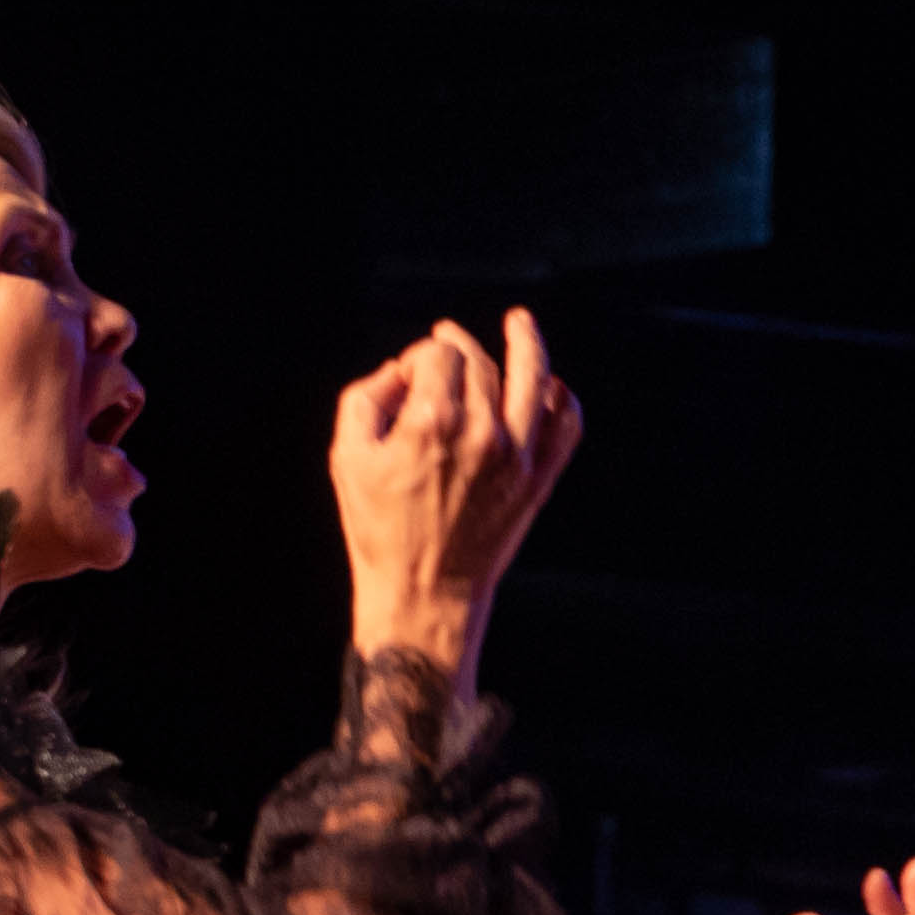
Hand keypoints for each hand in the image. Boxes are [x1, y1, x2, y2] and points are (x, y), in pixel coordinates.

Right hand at [329, 307, 584, 675]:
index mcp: (433, 422)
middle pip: (481, 364)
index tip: (409, 375)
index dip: (423, 356)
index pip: (440, 356)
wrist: (425, 592)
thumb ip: (368, 395)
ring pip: (534, 380)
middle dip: (459, 349)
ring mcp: (519, 456)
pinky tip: (550, 385)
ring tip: (520, 322)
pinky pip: (566, 427)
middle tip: (445, 344)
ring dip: (528, 343)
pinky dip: (561, 400)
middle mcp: (484, 433)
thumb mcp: (348, 455)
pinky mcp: (539, 480)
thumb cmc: (379, 527)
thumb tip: (404, 369)